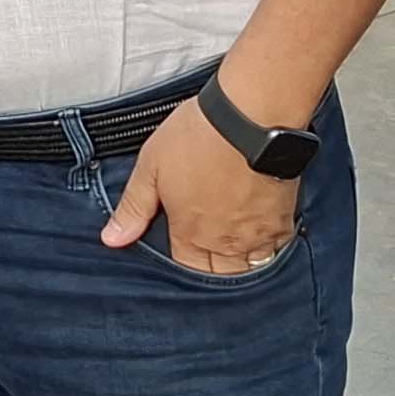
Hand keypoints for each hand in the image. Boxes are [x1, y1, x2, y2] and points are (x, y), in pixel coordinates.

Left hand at [99, 103, 298, 274]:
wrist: (250, 116)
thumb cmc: (200, 135)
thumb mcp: (151, 167)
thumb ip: (133, 208)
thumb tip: (111, 240)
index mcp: (190, 232)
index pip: (186, 271)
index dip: (183, 270)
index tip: (184, 260)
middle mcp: (225, 242)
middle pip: (220, 278)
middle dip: (213, 275)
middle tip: (211, 264)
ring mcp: (257, 234)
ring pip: (250, 271)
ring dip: (242, 269)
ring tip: (237, 258)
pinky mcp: (283, 219)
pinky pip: (277, 251)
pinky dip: (269, 252)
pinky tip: (264, 242)